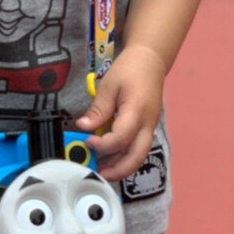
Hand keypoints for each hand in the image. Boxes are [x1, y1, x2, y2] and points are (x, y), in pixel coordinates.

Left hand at [75, 45, 165, 181]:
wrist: (151, 60)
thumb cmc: (130, 69)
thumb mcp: (109, 85)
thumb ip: (98, 110)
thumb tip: (83, 128)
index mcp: (138, 110)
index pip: (122, 137)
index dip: (104, 145)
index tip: (87, 141)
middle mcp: (148, 123)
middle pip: (137, 156)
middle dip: (118, 170)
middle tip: (98, 174)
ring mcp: (150, 127)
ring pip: (139, 155)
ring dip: (121, 166)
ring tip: (101, 170)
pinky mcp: (148, 127)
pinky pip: (138, 148)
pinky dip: (125, 157)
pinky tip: (110, 158)